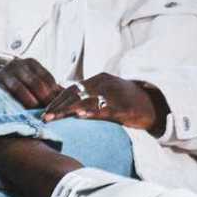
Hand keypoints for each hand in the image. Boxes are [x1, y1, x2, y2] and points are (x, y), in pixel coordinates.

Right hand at [0, 57, 64, 109]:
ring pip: (20, 89)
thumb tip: (69, 96)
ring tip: (38, 116)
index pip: (46, 78)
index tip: (61, 107)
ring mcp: (5, 73)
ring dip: (30, 104)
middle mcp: (18, 64)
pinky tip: (21, 114)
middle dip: (45, 100)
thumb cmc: (18, 84)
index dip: (54, 94)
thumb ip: (49, 88)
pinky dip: (14, 105)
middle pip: (36, 83)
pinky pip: (5, 95)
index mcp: (31, 63)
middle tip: (52, 114)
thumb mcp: (33, 81)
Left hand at [41, 73, 168, 134]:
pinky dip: (93, 112)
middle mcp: (104, 83)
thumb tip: (66, 109)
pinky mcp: (124, 107)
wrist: (152, 105)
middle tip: (44, 117)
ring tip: (55, 117)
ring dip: (69, 110)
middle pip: (76, 94)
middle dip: (58, 106)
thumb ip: (87, 101)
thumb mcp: (104, 98)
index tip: (44, 111)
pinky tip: (81, 116)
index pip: (72, 89)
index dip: (57, 100)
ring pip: (87, 100)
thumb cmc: (125, 104)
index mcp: (98, 80)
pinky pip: (106, 109)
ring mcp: (114, 94)